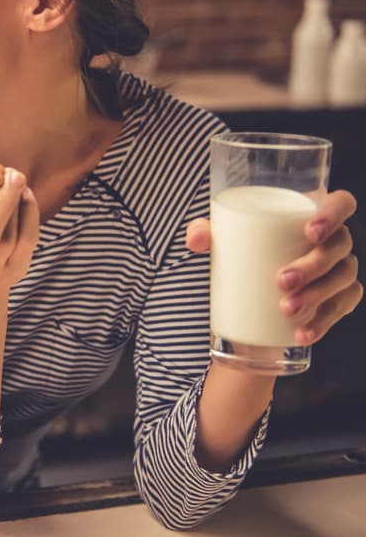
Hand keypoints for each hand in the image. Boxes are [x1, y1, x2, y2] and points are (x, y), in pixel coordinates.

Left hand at [187, 189, 361, 344]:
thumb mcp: (223, 238)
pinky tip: (302, 332)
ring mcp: (339, 270)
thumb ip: (205, 232)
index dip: (334, 214)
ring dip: (317, 295)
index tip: (309, 232)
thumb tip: (194, 240)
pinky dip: (322, 322)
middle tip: (282, 280)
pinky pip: (341, 309)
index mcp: (312, 215)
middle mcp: (333, 241)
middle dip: (314, 264)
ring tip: (286, 309)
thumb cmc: (243, 250)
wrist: (249, 295)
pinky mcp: (338, 299)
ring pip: (343, 279)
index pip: (341, 203)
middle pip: (340, 245)